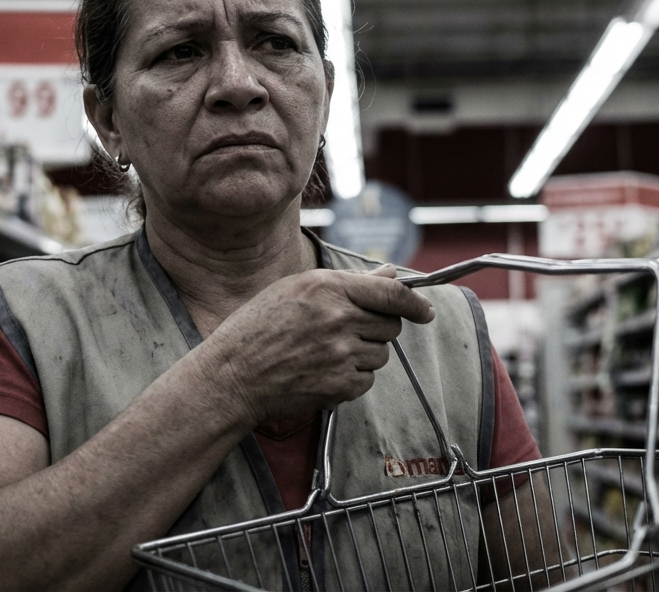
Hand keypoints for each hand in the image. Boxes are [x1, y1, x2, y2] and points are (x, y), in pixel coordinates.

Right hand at [201, 265, 435, 425]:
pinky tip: (322, 371)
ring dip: (364, 354)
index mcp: (327, 287)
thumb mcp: (296, 289)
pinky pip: (366, 380)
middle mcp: (339, 318)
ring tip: (326, 352)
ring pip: (380, 354)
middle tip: (349, 332)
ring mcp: (341, 354)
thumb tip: (388, 274)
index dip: (415, 303)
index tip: (425, 311)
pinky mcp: (340, 385)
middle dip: (378, 328)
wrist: (233, 374)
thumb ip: (347, 282)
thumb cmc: (257, 328)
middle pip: (390, 325)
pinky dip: (352, 378)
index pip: (391, 293)